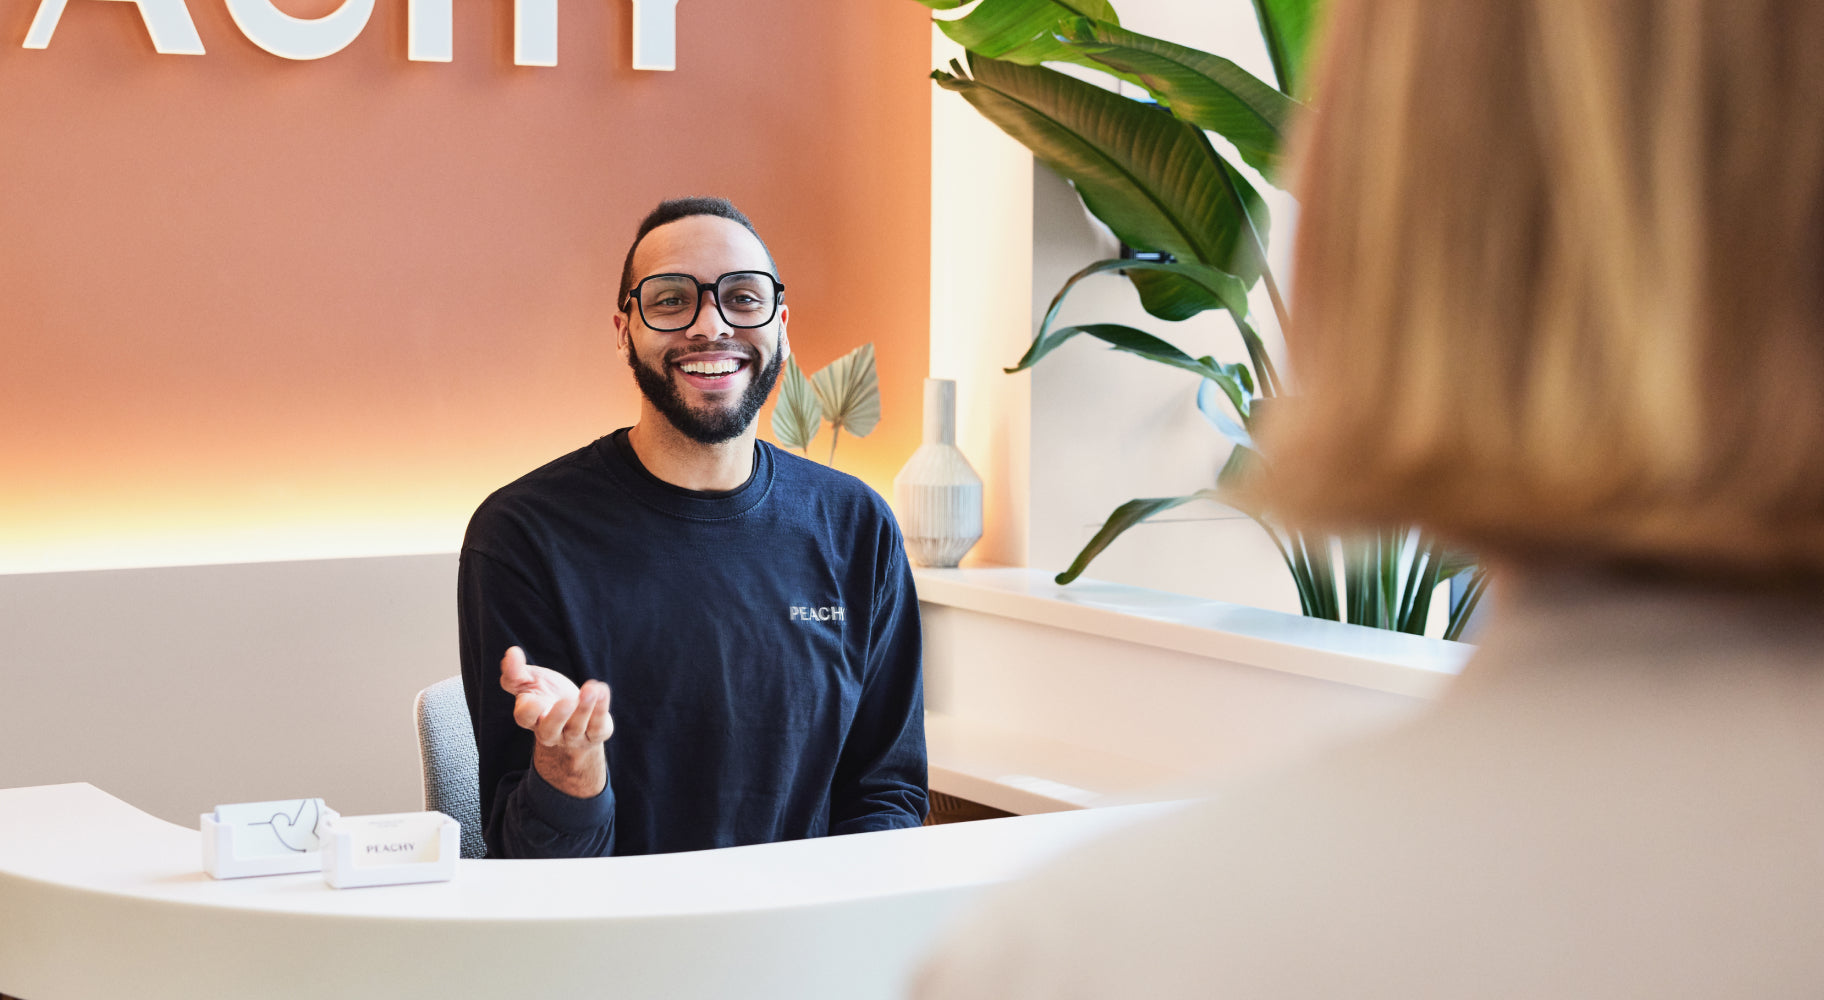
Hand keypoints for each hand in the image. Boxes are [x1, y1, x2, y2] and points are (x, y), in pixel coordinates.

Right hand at [499, 646, 612, 797]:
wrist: (572, 716)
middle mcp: (550, 731)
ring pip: (576, 727)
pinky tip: (602, 690)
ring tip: (591, 689)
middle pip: (550, 729)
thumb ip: (515, 672)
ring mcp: (572, 736)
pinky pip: (597, 726)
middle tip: (568, 700)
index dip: (529, 709)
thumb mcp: (529, 682)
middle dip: (559, 716)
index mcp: (530, 717)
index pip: (525, 716)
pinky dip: (600, 709)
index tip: (535, 696)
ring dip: (585, 708)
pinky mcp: (594, 734)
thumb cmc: (546, 696)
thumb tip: (511, 652)